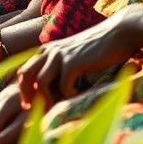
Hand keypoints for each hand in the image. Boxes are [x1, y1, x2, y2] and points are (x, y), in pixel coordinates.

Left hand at [15, 11, 135, 111]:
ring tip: (55, 108)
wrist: (118, 33)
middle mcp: (50, 51)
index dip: (24, 89)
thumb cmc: (99, 48)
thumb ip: (63, 68)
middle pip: (26, 75)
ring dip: (46, 99)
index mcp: (48, 50)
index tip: (29, 105)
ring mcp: (60, 55)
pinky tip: (76, 96)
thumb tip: (55, 92)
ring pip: (40, 82)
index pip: (25, 70)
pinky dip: (67, 96)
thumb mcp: (75, 56)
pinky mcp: (74, 62)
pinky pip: (63, 86)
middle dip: (27, 95)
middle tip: (33, 110)